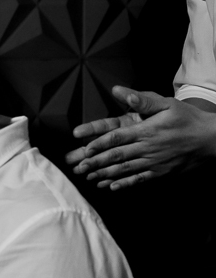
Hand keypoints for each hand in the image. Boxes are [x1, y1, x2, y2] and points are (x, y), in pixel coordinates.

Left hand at [65, 85, 215, 189]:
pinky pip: (139, 180)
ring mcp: (154, 162)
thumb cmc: (187, 118)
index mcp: (146, 131)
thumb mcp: (167, 103)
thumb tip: (118, 91)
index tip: (82, 146)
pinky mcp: (161, 172)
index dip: (98, 142)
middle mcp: (147, 148)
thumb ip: (142, 99)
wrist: (211, 139)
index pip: (117, 137)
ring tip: (87, 177)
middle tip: (76, 166)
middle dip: (94, 162)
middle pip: (116, 156)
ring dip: (104, 174)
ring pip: (124, 170)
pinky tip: (110, 187)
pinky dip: (124, 184)